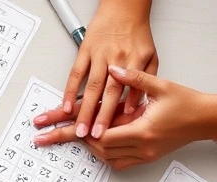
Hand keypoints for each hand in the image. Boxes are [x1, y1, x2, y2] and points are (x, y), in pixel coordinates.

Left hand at [33, 68, 216, 169]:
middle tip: (52, 135)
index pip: (101, 135)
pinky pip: (119, 162)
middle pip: (99, 148)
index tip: (60, 127)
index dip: (80, 131)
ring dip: (90, 147)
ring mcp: (144, 155)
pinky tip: (96, 144)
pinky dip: (105, 154)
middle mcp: (141, 147)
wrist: (206, 119)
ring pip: (107, 157)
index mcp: (142, 131)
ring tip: (72, 136)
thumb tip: (114, 71)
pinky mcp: (147, 157)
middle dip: (77, 140)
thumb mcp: (160, 86)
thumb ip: (133, 79)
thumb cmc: (186, 103)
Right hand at [60, 0, 155, 138]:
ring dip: (83, 109)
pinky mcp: (84, 51)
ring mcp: (99, 55)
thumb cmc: (136, 34)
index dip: (118, 114)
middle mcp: (116, 59)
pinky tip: (65, 106)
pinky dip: (68, 91)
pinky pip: (75, 74)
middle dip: (98, 117)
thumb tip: (135, 106)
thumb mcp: (151, 57)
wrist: (124, 8)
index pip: (125, 93)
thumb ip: (144, 82)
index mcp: (135, 61)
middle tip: (92, 135)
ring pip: (90, 86)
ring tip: (78, 127)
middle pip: (106, 93)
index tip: (113, 132)